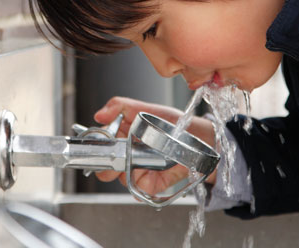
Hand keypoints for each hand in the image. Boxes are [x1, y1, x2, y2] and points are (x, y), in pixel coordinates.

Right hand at [93, 97, 217, 196]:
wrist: (201, 140)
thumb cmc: (174, 123)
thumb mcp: (147, 109)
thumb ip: (121, 107)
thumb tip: (99, 114)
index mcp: (121, 136)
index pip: (100, 143)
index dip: (97, 145)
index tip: (102, 144)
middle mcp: (126, 154)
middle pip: (105, 166)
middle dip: (106, 165)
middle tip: (117, 157)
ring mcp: (137, 170)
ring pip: (121, 178)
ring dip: (131, 171)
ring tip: (147, 159)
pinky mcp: (150, 184)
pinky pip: (139, 191)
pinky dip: (144, 187)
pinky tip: (154, 175)